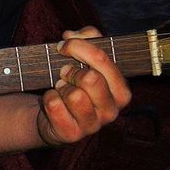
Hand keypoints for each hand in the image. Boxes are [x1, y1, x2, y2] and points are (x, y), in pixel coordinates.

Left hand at [36, 26, 131, 146]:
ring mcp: (93, 125)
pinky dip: (49, 98)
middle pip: (90, 78)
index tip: (65, 45)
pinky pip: (55, 106)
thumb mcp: (84, 58)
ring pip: (74, 95)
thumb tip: (72, 35)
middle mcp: (112, 110)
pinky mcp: (72, 134)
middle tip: (64, 73)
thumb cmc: (73, 83)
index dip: (80, 47)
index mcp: (120, 91)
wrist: (53, 114)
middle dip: (71, 71)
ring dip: (61, 87)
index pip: (104, 60)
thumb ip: (86, 39)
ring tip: (61, 88)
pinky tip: (53, 100)